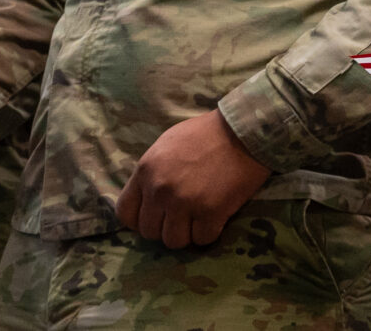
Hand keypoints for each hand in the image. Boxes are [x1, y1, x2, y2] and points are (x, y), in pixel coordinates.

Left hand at [114, 109, 271, 248]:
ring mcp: (185, 203)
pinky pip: (202, 240)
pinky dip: (209, 232)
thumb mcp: (166, 144)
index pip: (125, 213)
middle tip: (184, 216)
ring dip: (187, 233)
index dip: (139, 220)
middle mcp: (160, 190)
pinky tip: (216, 218)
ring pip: (174, 241)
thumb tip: (145, 197)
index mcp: (146, 171)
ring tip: (199, 218)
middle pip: (150, 232)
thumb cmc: (206, 133)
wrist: (244, 129)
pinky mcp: (211, 212)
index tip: (156, 217)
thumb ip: (151, 173)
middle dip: (166, 227)